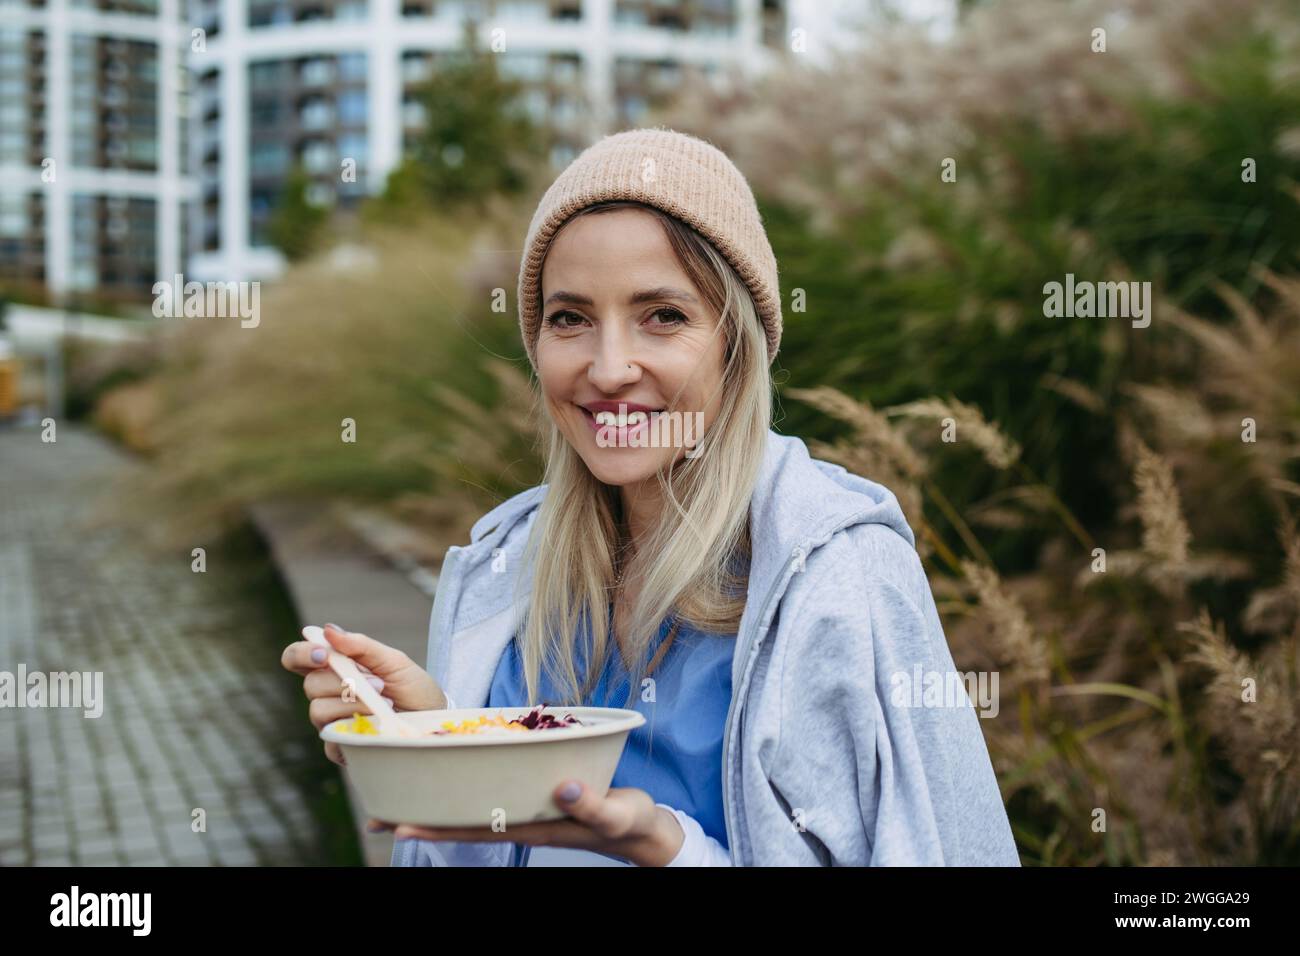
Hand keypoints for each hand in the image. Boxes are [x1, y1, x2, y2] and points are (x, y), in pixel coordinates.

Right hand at [280, 623, 445, 765]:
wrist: (434, 718)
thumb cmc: (412, 687)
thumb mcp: (393, 660)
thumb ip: (361, 646)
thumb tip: (328, 630)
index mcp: (333, 668)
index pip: (297, 658)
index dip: (301, 654)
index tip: (324, 655)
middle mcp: (327, 694)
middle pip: (310, 684)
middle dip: (343, 681)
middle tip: (379, 683)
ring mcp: (331, 720)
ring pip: (318, 710)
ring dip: (354, 703)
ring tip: (385, 703)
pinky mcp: (340, 745)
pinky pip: (331, 736)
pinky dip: (357, 726)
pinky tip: (378, 724)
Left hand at [369, 782, 685, 866]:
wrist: (644, 831)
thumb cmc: (631, 823)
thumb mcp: (617, 813)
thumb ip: (592, 802)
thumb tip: (562, 786)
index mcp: (534, 825)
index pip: (475, 827)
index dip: (437, 823)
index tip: (400, 820)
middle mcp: (521, 819)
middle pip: (460, 820)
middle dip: (420, 816)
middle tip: (375, 812)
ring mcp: (526, 811)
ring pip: (470, 807)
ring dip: (435, 801)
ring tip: (398, 795)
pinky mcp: (535, 797)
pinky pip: (491, 793)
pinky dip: (465, 784)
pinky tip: (452, 776)